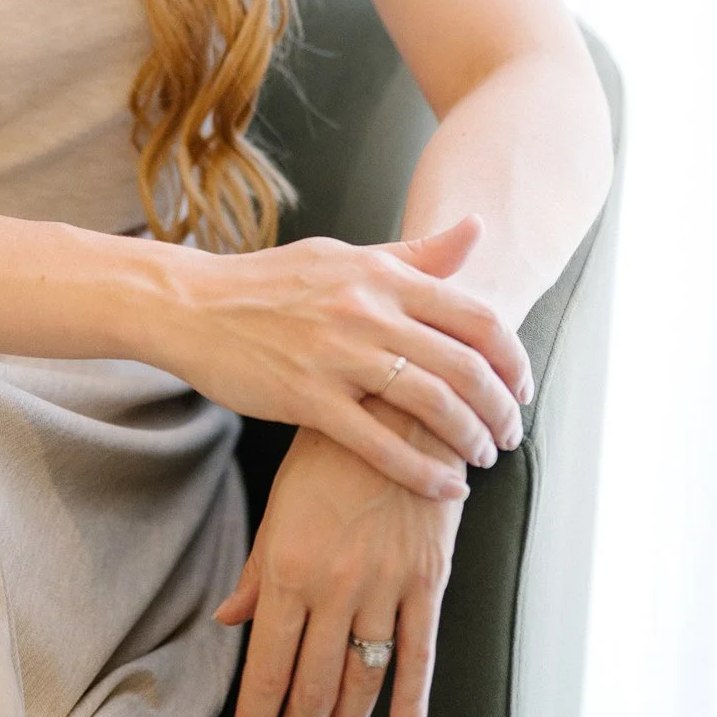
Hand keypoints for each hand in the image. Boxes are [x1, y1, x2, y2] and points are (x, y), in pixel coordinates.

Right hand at [168, 212, 531, 498]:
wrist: (195, 305)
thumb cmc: (274, 281)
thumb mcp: (347, 256)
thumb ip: (415, 254)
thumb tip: (477, 228)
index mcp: (382, 276)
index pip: (476, 318)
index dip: (513, 359)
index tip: (522, 388)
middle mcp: (368, 312)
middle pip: (465, 366)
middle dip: (501, 409)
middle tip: (510, 434)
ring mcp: (338, 356)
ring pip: (432, 405)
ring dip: (471, 440)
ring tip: (482, 458)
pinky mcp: (307, 398)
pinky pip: (380, 445)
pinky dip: (424, 473)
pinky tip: (446, 489)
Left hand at [214, 400, 464, 716]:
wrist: (396, 404)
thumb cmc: (329, 449)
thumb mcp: (280, 503)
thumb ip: (257, 569)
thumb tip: (228, 618)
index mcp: (288, 565)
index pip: (268, 665)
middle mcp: (334, 584)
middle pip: (312, 685)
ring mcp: (384, 585)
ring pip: (362, 680)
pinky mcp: (427, 580)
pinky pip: (420, 655)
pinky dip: (411, 706)